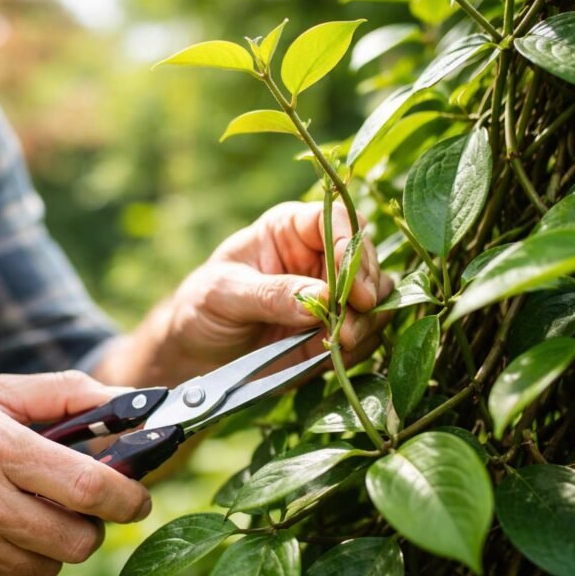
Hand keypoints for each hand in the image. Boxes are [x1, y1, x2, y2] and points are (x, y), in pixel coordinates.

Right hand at [0, 371, 150, 575]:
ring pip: (49, 567)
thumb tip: (127, 404)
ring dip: (48, 545)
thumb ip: (62, 394)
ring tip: (17, 514)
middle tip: (73, 507)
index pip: (87, 486)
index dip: (127, 497)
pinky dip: (11, 565)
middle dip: (89, 526)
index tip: (138, 499)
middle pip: (78, 540)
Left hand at [161, 201, 392, 374]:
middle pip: (368, 260)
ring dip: (368, 320)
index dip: (351, 246)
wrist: (197, 352)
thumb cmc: (204, 306)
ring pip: (377, 299)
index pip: (339, 222)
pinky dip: (361, 345)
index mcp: (292, 229)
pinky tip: (337, 353)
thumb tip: (324, 298)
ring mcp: (334, 296)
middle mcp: (321, 257)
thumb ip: (272, 294)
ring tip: (343, 339)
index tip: (349, 281)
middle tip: (353, 315)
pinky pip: (368, 335)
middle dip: (366, 287)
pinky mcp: (337, 332)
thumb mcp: (225, 293)